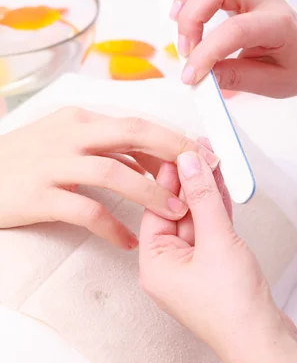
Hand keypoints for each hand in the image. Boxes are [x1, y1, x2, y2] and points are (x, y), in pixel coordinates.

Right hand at [0, 107, 218, 248]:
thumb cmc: (25, 161)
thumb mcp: (64, 140)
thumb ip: (105, 147)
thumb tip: (151, 160)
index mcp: (81, 119)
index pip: (137, 124)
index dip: (173, 139)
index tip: (202, 156)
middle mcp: (70, 134)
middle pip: (133, 133)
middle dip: (175, 151)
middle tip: (205, 173)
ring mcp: (54, 163)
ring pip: (114, 172)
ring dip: (150, 192)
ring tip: (175, 213)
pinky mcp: (40, 195)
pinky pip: (86, 211)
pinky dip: (112, 227)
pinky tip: (128, 242)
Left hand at [139, 143, 294, 357]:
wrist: (263, 342)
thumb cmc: (233, 307)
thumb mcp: (217, 240)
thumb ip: (203, 198)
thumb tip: (191, 164)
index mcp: (155, 265)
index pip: (158, 209)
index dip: (170, 178)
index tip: (181, 150)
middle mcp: (170, 267)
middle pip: (178, 212)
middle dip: (191, 182)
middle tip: (202, 150)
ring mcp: (194, 269)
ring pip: (199, 220)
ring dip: (208, 193)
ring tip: (216, 160)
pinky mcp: (216, 269)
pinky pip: (213, 232)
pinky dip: (219, 211)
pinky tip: (224, 187)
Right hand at [170, 0, 296, 97]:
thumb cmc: (294, 66)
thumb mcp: (271, 83)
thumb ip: (237, 78)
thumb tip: (204, 76)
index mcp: (279, 26)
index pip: (236, 30)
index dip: (206, 52)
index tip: (190, 75)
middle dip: (192, 18)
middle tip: (185, 48)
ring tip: (175, 18)